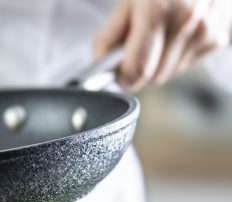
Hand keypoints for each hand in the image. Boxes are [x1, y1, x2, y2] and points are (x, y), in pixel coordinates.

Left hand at [94, 0, 231, 91]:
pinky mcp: (217, 38)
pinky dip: (176, 57)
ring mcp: (206, 32)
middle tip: (133, 52)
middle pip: (154, 77)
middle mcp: (185, 23)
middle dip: (139, 71)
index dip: (122, 78)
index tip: (115, 74)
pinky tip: (174, 35)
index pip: (138, 69)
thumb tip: (100, 63)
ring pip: (170, 74)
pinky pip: (187, 65)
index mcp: (157, 11)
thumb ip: (110, 34)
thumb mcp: (129, 0)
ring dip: (158, 65)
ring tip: (156, 37)